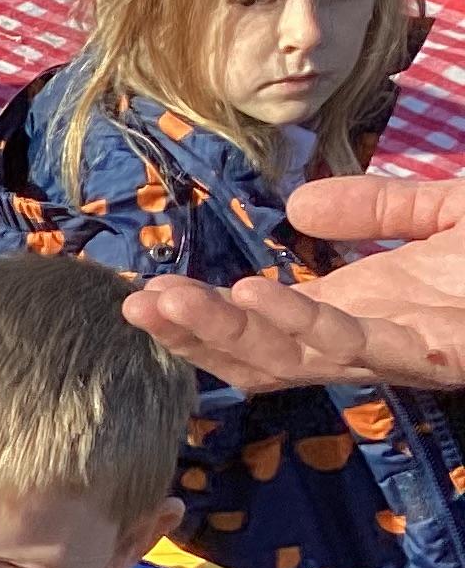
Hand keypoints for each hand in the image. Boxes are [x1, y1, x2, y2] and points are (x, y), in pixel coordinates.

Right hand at [127, 174, 464, 390]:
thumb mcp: (442, 211)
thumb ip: (378, 206)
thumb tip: (298, 206)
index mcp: (358, 315)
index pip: (262, 328)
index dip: (203, 313)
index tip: (149, 288)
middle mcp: (362, 346)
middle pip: (256, 357)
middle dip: (192, 334)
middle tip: (133, 304)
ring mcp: (392, 357)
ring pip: (286, 361)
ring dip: (222, 334)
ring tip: (168, 300)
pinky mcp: (429, 356)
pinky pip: (351, 344)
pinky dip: (297, 322)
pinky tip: (251, 293)